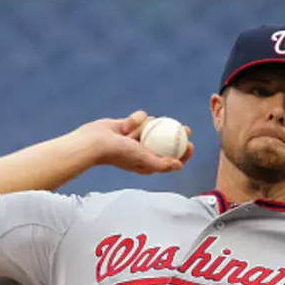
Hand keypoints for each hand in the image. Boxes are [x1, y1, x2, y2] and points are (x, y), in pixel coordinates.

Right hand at [77, 110, 193, 174]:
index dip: (183, 153)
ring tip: (140, 129)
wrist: (94, 142)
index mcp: (148, 163)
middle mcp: (144, 151)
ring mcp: (137, 138)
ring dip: (149, 126)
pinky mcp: (129, 125)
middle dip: (178, 135)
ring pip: (154, 127)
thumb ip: (161, 164)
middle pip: (167, 142)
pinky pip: (141, 118)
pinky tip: (128, 124)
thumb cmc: (119, 153)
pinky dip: (136, 119)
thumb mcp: (143, 160)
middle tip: (186, 128)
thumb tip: (180, 166)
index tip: (190, 145)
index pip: (171, 159)